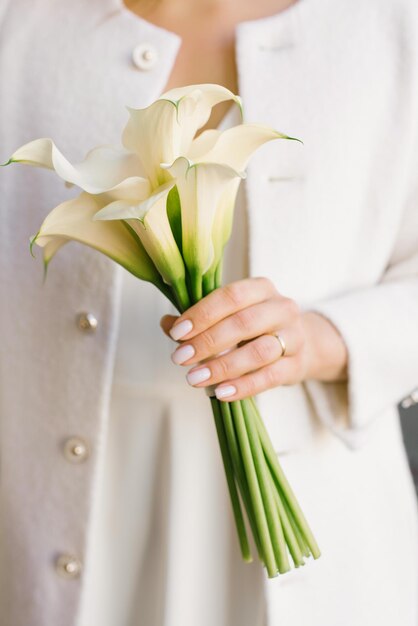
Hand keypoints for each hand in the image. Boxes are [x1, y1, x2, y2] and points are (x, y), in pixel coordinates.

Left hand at [160, 277, 347, 400]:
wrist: (301, 344)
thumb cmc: (254, 327)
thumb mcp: (228, 316)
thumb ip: (198, 319)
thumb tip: (166, 323)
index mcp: (261, 288)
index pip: (231, 296)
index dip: (202, 314)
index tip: (177, 333)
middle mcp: (282, 308)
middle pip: (244, 323)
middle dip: (208, 341)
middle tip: (179, 358)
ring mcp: (294, 337)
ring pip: (259, 351)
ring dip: (223, 366)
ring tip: (194, 378)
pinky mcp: (296, 365)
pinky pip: (270, 377)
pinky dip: (243, 386)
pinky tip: (220, 392)